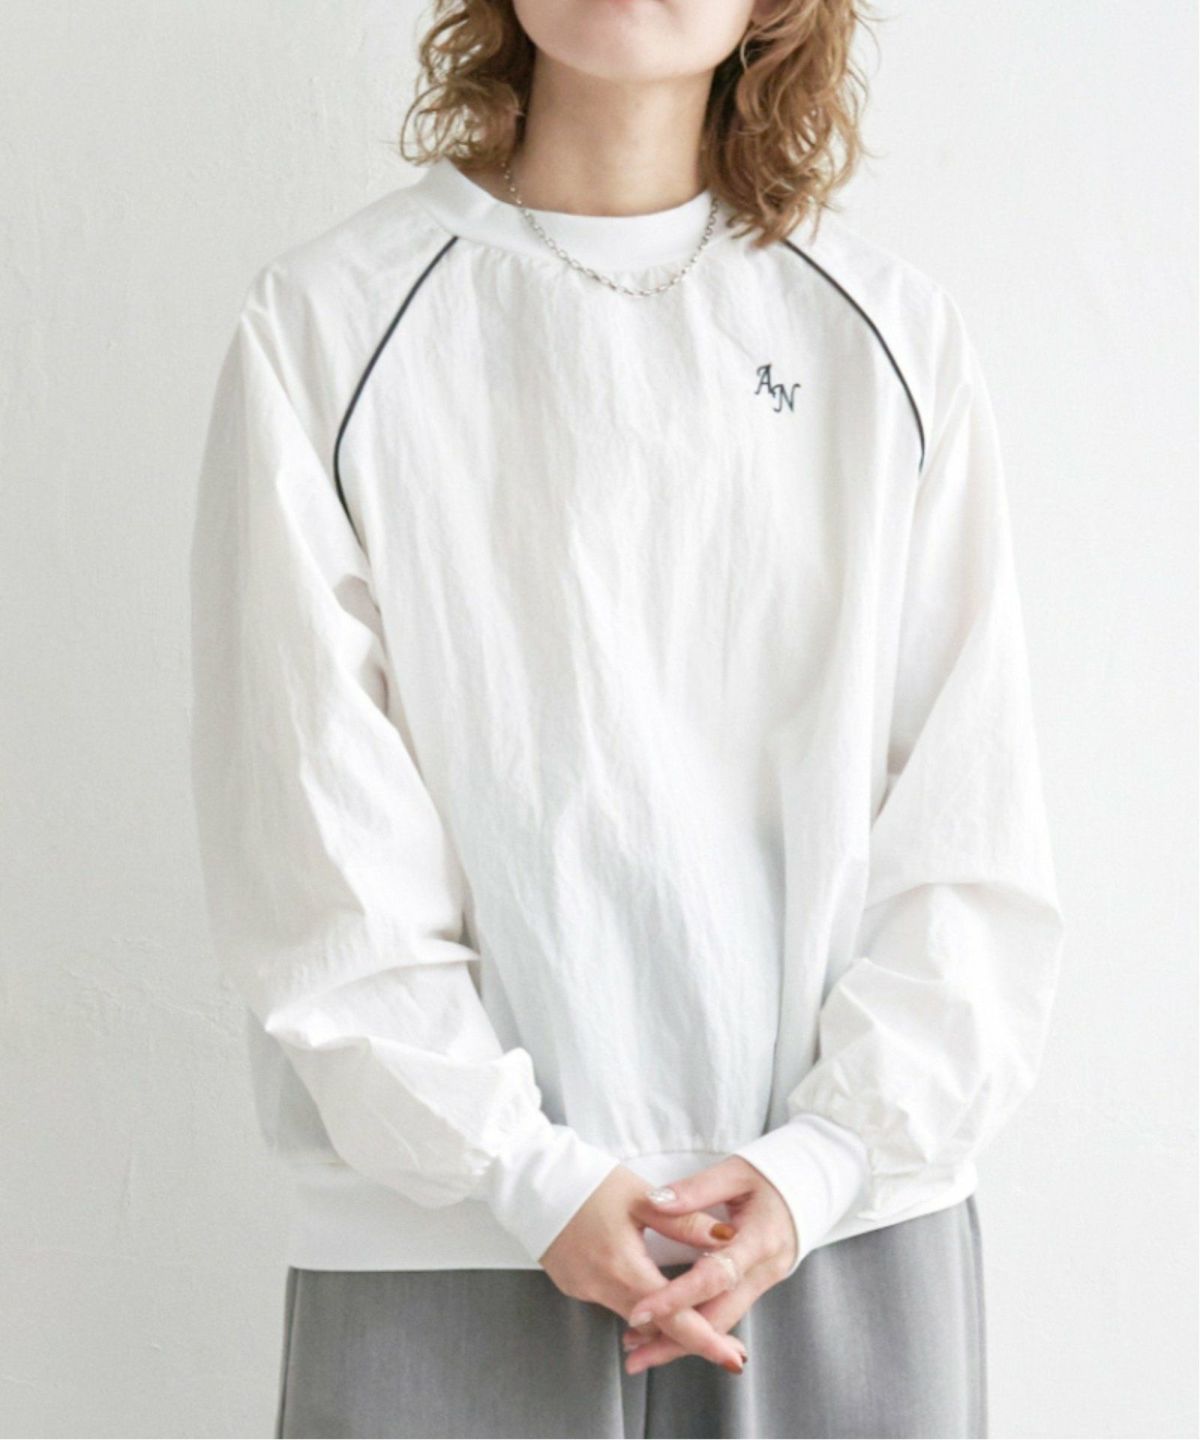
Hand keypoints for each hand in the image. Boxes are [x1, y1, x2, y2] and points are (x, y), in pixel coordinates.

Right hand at [539, 1164, 748, 1372]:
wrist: (532, 1180)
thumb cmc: (588, 1182)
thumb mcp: (642, 1197)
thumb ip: (685, 1222)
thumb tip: (727, 1239)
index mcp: (623, 1266)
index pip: (672, 1317)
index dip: (706, 1340)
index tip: (734, 1359)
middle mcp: (601, 1287)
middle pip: (655, 1326)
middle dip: (693, 1337)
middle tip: (729, 1347)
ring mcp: (584, 1290)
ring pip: (634, 1317)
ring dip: (665, 1323)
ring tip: (699, 1324)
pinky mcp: (574, 1285)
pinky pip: (614, 1302)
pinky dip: (638, 1306)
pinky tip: (654, 1300)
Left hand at [618, 1155, 796, 1373]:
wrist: (811, 1186)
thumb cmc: (771, 1174)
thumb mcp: (735, 1172)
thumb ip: (696, 1189)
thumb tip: (656, 1201)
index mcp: (760, 1240)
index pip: (714, 1278)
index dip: (677, 1298)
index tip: (640, 1313)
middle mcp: (765, 1270)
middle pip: (719, 1317)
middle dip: (676, 1341)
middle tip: (634, 1357)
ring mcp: (764, 1281)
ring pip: (722, 1321)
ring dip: (683, 1341)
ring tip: (640, 1353)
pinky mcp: (757, 1284)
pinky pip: (726, 1312)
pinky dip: (698, 1327)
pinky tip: (668, 1333)